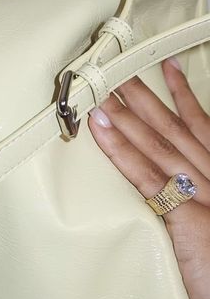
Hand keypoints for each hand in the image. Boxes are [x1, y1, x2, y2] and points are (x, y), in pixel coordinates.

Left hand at [87, 58, 209, 298]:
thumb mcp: (208, 232)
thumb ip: (192, 206)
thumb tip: (168, 191)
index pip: (202, 129)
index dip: (184, 96)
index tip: (165, 67)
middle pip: (177, 129)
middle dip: (147, 96)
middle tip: (120, 66)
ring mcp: (207, 198)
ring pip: (159, 145)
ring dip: (128, 113)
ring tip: (105, 86)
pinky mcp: (188, 219)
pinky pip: (146, 176)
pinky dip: (120, 149)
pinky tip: (99, 128)